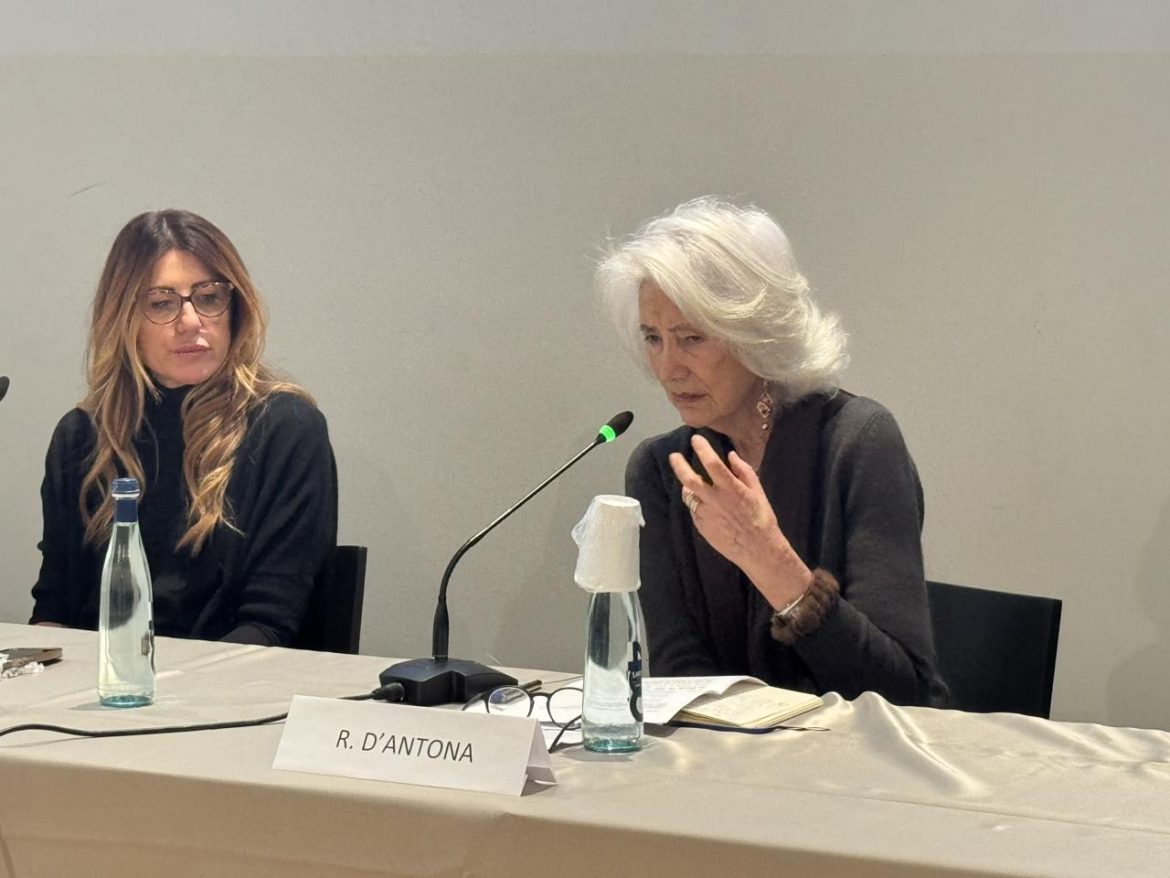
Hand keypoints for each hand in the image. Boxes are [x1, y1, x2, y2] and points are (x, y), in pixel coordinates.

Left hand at [669, 434, 810, 606]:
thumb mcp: (757, 491)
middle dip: (679, 465)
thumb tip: (731, 455)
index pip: (712, 463)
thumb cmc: (762, 518)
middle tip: (674, 456)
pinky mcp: (701, 527)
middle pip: (689, 480)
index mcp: (731, 489)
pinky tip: (707, 506)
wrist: (758, 550)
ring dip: (688, 488)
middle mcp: (715, 501)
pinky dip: (697, 504)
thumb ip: (743, 471)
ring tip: (692, 485)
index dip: (702, 449)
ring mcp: (706, 515)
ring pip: (689, 496)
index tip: (696, 438)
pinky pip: (695, 511)